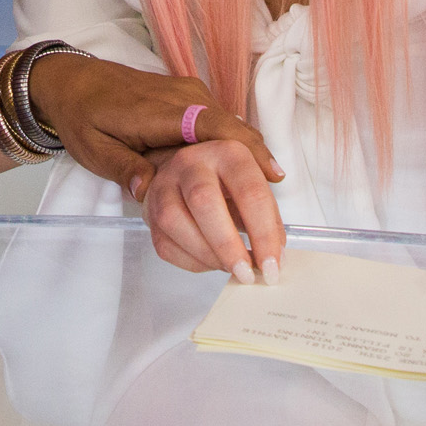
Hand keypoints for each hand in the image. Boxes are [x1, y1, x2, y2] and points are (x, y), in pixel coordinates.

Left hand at [28, 52, 283, 205]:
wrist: (72, 80)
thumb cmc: (82, 115)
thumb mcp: (93, 148)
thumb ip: (122, 168)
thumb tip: (147, 193)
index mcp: (162, 109)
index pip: (214, 126)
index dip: (246, 149)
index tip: (272, 173)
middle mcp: (183, 95)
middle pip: (232, 126)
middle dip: (257, 158)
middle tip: (276, 195)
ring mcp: (188, 93)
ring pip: (229, 123)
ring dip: (248, 151)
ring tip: (266, 190)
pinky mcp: (188, 96)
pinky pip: (218, 119)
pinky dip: (234, 142)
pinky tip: (242, 171)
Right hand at [137, 140, 286, 283]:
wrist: (186, 172)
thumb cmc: (227, 181)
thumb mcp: (253, 181)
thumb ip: (268, 210)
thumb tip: (275, 252)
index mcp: (227, 152)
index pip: (249, 190)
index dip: (263, 232)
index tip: (273, 264)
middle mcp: (191, 162)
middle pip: (203, 200)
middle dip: (228, 244)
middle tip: (247, 274)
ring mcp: (164, 185)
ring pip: (174, 221)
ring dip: (207, 255)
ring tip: (231, 270)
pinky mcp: (149, 211)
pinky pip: (165, 243)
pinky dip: (192, 262)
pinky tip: (212, 264)